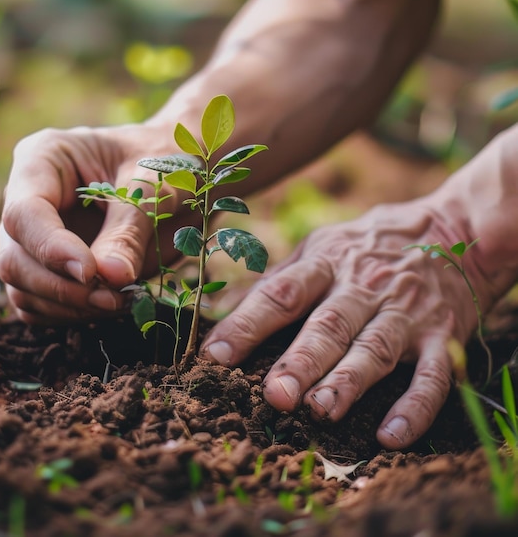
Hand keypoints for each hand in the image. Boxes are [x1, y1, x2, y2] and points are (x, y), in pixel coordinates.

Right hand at [0, 124, 182, 323]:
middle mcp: (28, 198)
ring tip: (120, 300)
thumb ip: (128, 231)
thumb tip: (110, 277)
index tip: (91, 273)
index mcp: (44, 158)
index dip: (52, 249)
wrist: (182, 176)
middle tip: (114, 297)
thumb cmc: (166, 164)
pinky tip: (112, 304)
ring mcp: (34, 236)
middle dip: (62, 287)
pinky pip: (42, 304)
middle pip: (14, 258)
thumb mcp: (153, 188)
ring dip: (69, 306)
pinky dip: (73, 314)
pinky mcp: (48, 267)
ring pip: (23, 288)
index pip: (23, 213)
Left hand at [200, 199, 504, 448]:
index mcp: (326, 262)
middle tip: (276, 395)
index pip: (281, 293)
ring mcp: (405, 312)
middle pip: (329, 325)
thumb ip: (279, 279)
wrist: (450, 231)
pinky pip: (432, 374)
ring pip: (374, 349)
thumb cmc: (366, 246)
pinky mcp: (442, 335)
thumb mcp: (320, 246)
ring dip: (348, 381)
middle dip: (301, 360)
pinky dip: (414, 406)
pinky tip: (391, 436)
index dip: (248, 323)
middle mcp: (363, 286)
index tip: (216, 355)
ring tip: (321, 410)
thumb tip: (222, 310)